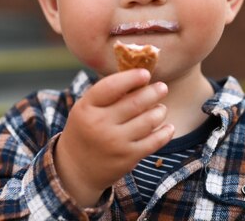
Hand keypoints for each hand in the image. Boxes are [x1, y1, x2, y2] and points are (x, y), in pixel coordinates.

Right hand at [54, 69, 173, 206]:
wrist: (76, 170)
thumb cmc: (85, 131)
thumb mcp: (85, 109)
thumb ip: (106, 94)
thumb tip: (137, 77)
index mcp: (86, 108)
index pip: (111, 86)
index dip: (131, 77)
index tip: (145, 73)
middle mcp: (100, 124)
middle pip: (135, 102)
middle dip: (153, 92)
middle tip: (162, 87)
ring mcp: (115, 142)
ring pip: (148, 121)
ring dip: (159, 111)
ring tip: (161, 108)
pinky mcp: (128, 158)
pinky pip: (154, 141)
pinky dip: (165, 132)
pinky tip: (168, 127)